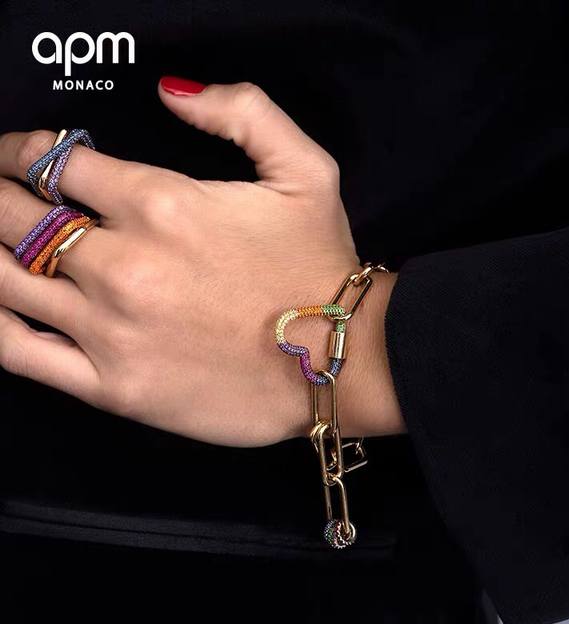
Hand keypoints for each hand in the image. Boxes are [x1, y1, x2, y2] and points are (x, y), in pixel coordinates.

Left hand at [0, 78, 404, 446]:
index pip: (52, 161)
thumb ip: (243, 112)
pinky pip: (20, 353)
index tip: (16, 154)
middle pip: (14, 216)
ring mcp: (112, 331)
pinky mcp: (115, 388)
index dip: (20, 149)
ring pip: (3, 278)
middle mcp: (124, 265)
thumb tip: (171, 94)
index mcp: (161, 203)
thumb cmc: (320, 268)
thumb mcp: (307, 170)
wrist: (339, 362)